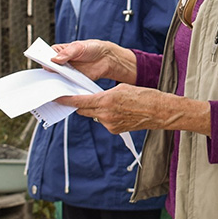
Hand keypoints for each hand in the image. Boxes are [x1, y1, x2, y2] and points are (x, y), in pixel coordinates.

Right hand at [51, 39, 135, 82]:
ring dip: (54, 82)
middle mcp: (59, 62)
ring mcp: (65, 72)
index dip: (42, 60)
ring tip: (54, 84)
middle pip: (48, 69)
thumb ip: (67, 53)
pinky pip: (65, 85)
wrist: (106, 58)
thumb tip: (54, 59)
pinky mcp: (72, 81)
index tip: (43, 65)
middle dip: (47, 73)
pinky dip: (63, 88)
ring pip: (55, 78)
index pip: (45, 56)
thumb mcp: (79, 47)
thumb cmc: (92, 48)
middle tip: (48, 77)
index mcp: (58, 51)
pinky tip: (63, 90)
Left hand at [57, 85, 211, 135]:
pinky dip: (106, 116)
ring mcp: (109, 124)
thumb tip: (94, 99)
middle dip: (81, 104)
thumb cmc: (144, 96)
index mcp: (106, 99)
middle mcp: (105, 113)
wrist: (159, 111)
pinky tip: (119, 112)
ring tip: (113, 104)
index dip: (67, 100)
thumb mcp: (122, 88)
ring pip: (95, 116)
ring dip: (97, 110)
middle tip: (77, 98)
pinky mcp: (114, 130)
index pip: (80, 101)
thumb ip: (105, 94)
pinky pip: (104, 121)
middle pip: (84, 110)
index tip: (57, 98)